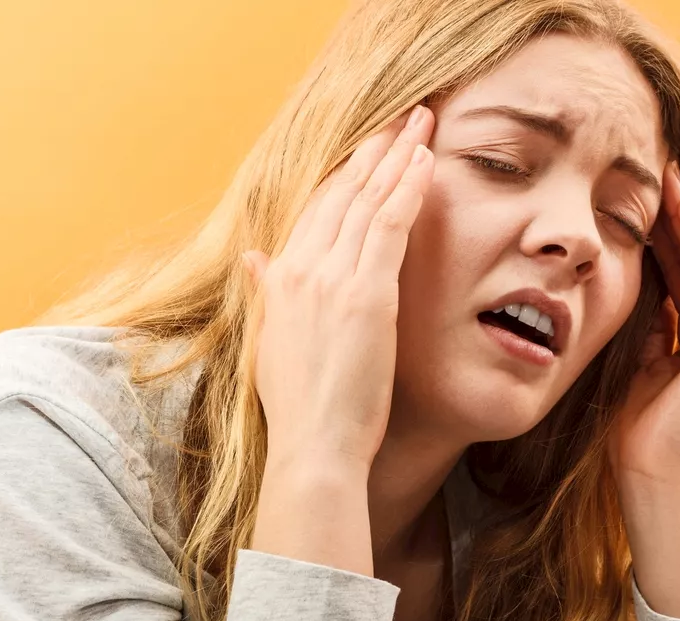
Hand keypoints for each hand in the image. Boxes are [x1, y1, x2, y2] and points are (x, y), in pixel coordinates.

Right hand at [243, 106, 435, 474]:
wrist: (314, 445)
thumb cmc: (300, 406)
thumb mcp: (273, 342)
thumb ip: (268, 293)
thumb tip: (254, 259)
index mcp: (282, 279)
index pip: (318, 209)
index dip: (347, 173)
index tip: (370, 146)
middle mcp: (302, 268)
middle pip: (343, 193)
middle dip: (375, 150)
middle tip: (402, 117)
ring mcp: (333, 278)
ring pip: (369, 200)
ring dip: (397, 156)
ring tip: (421, 123)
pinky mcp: (366, 294)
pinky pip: (389, 225)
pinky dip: (407, 188)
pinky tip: (425, 160)